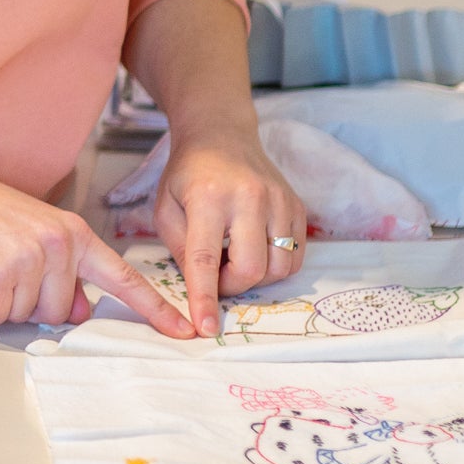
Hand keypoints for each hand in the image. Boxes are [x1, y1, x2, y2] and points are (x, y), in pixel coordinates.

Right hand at [0, 161, 193, 337]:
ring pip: (29, 316)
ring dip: (5, 301)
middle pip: (62, 312)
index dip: (155, 308)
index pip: (123, 277)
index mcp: (74, 233)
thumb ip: (65, 271)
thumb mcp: (37, 234)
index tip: (185, 330)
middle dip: (33, 302)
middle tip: (8, 268)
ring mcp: (28, 259)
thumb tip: (78, 311)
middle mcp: (59, 245)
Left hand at [152, 118, 306, 337]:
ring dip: (255, 278)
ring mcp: (280, 200)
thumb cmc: (188, 175)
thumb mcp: (165, 208)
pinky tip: (255, 248)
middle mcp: (250, 197)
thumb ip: (180, 250)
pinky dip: (275, 266)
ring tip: (235, 257)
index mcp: (209, 197)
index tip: (205, 328)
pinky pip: (295, 257)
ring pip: (279, 268)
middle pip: (252, 269)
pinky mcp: (297, 206)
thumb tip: (201, 292)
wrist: (222, 135)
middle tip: (217, 274)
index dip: (205, 298)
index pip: (206, 258)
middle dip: (232, 286)